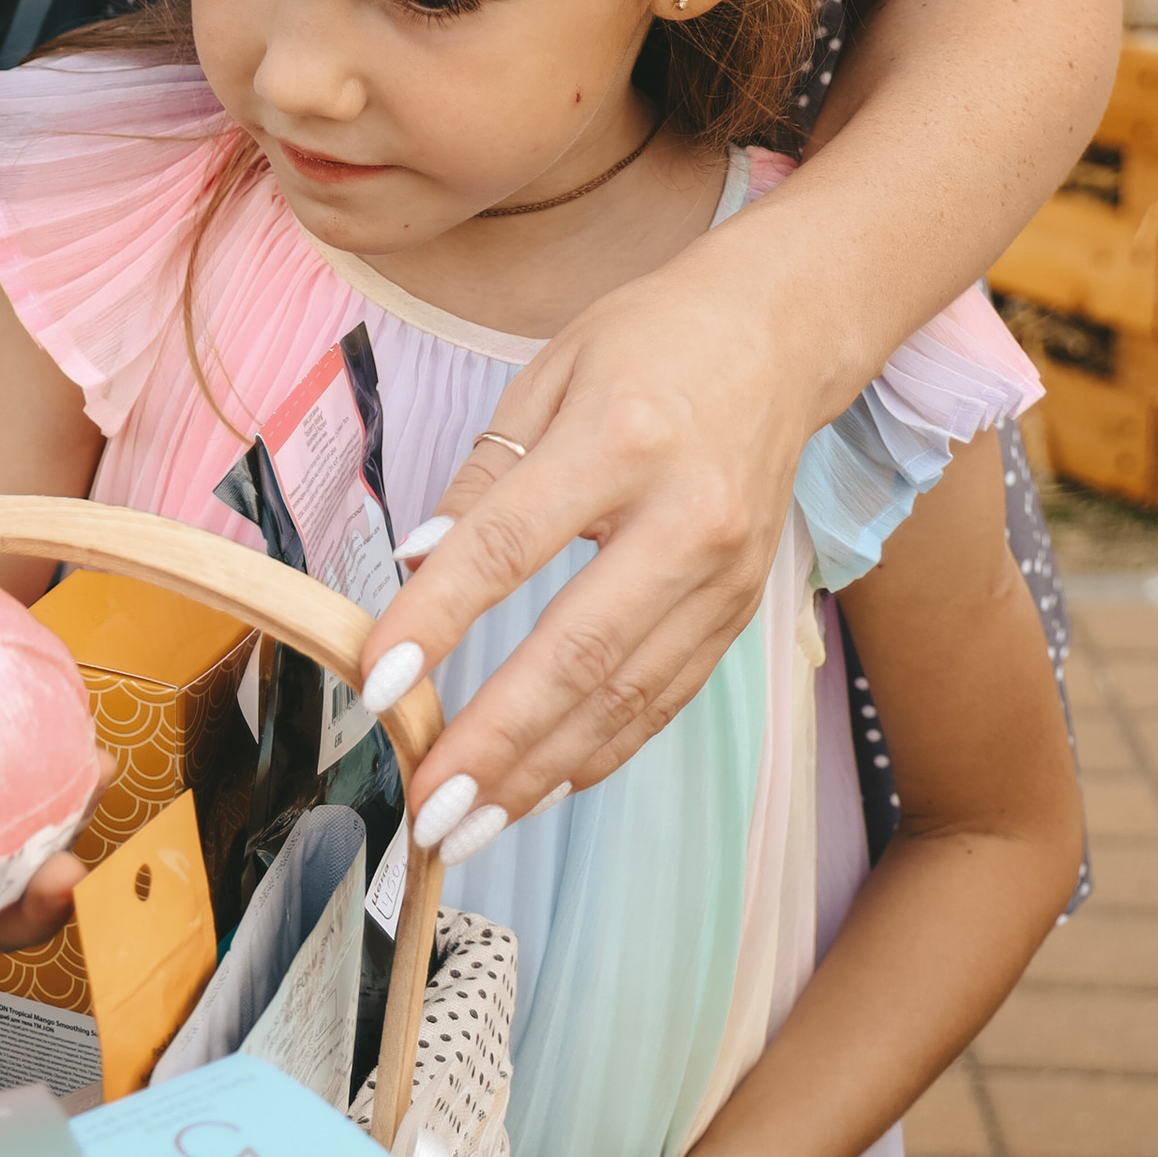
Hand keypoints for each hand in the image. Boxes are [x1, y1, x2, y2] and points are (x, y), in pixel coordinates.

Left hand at [355, 251, 810, 844]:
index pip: (509, 546)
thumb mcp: (548, 373)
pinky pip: (665, 698)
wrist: (780, 334)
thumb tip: (415, 564)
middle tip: (427, 805)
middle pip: (579, 651)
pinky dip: (602, 750)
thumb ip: (482, 477)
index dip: (439, 618)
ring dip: (542, 771)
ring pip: (626, 695)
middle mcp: (684, 518)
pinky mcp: (741, 610)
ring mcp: (723, 575)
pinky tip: (545, 787)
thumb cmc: (651, 342)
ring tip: (468, 822)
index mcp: (619, 440)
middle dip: (497, 741)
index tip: (377, 680)